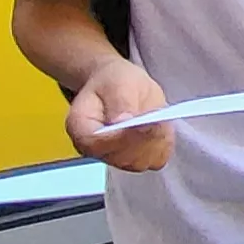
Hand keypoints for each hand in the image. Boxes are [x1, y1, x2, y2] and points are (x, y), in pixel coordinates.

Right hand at [64, 58, 171, 172]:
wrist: (121, 88)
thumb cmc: (114, 82)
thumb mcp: (118, 81)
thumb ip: (120, 101)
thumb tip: (124, 122)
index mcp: (79, 128)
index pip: (97, 143)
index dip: (123, 137)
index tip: (145, 123)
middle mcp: (93, 150)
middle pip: (121, 157)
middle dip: (144, 138)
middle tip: (158, 117)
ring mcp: (115, 160)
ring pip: (141, 162)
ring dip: (156, 141)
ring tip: (159, 119)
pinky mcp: (136, 161)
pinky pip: (156, 160)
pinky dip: (164, 144)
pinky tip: (162, 127)